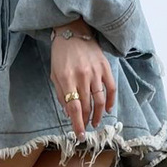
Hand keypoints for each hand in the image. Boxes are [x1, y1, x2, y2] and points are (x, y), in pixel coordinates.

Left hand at [50, 19, 116, 139]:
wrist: (73, 30)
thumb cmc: (61, 54)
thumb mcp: (55, 75)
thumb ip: (61, 95)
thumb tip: (69, 114)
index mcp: (67, 78)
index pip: (74, 107)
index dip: (77, 124)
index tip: (79, 135)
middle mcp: (82, 76)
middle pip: (87, 106)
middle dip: (87, 121)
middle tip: (85, 128)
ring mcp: (95, 71)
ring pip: (100, 100)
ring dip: (99, 115)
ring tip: (95, 122)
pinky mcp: (105, 66)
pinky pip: (111, 87)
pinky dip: (111, 100)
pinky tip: (108, 109)